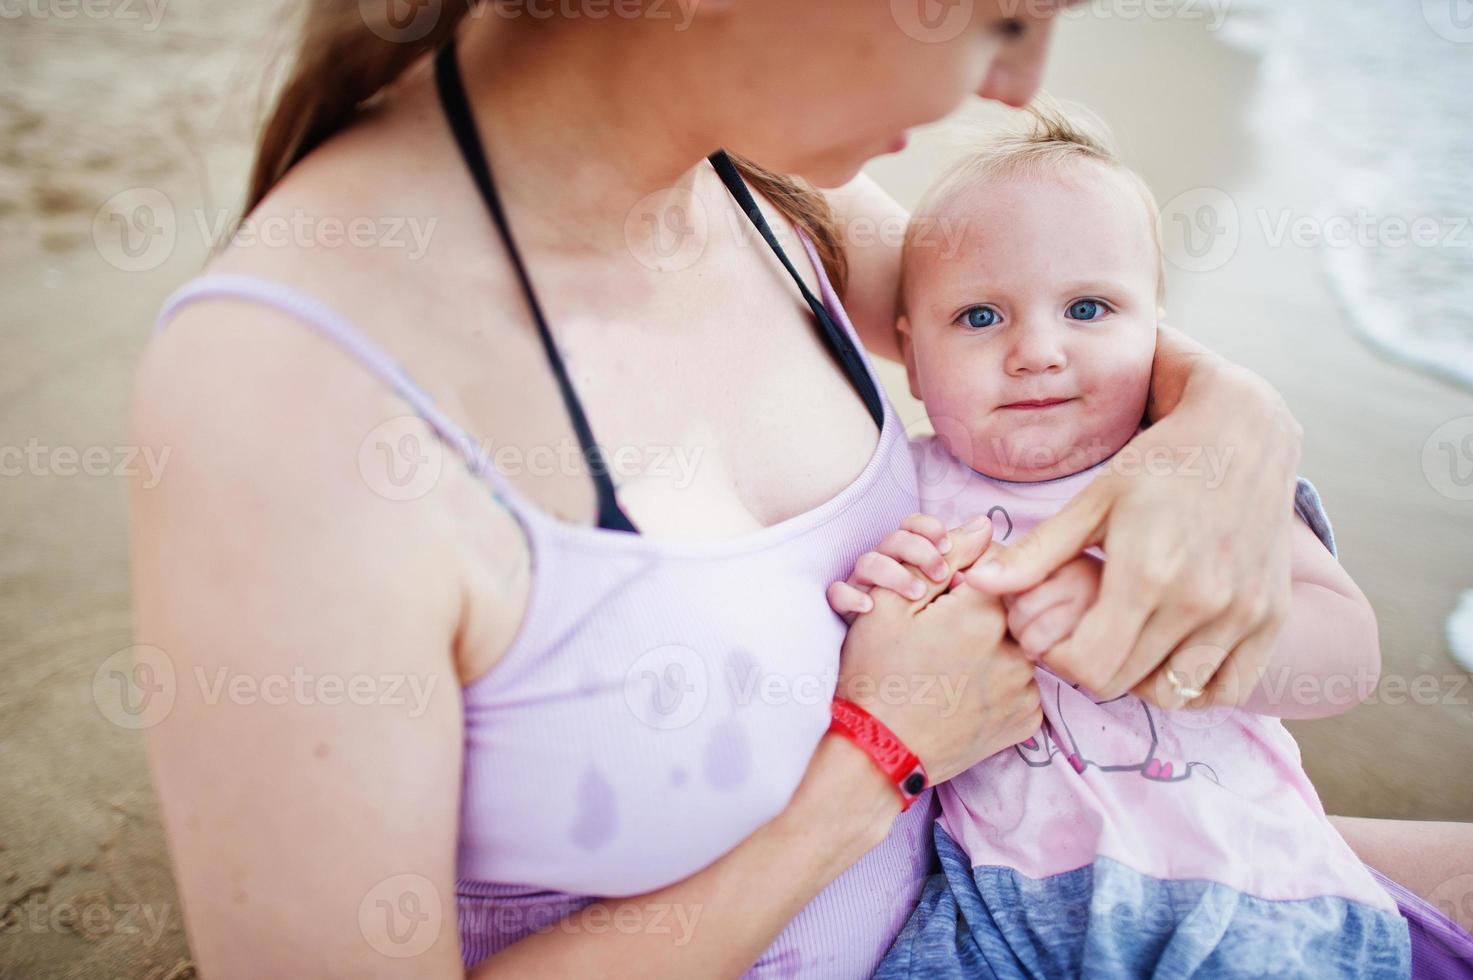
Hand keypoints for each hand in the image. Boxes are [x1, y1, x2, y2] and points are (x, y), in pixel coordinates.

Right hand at [836, 516, 1041, 784]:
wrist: (879, 751)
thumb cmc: (877, 674)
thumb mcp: (891, 604)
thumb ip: (943, 557)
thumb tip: (985, 524)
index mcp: (985, 612)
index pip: (999, 569)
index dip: (970, 579)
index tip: (947, 599)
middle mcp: (1017, 648)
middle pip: (1013, 607)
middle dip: (986, 612)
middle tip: (948, 637)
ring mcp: (1026, 688)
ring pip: (1021, 645)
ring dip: (998, 646)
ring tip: (956, 665)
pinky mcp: (1028, 719)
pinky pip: (1025, 684)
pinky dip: (1003, 682)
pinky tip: (969, 690)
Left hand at [963, 345, 1302, 709]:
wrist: (1243, 434)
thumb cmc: (1159, 462)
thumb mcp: (1092, 501)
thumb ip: (1037, 552)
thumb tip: (974, 582)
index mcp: (1147, 574)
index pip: (1090, 667)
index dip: (1060, 660)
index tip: (1055, 633)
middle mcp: (1199, 602)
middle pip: (1125, 683)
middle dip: (1091, 666)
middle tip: (1084, 633)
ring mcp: (1241, 614)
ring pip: (1175, 694)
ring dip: (1140, 679)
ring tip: (1128, 640)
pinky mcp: (1270, 618)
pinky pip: (1228, 688)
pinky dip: (1196, 685)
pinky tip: (1172, 654)